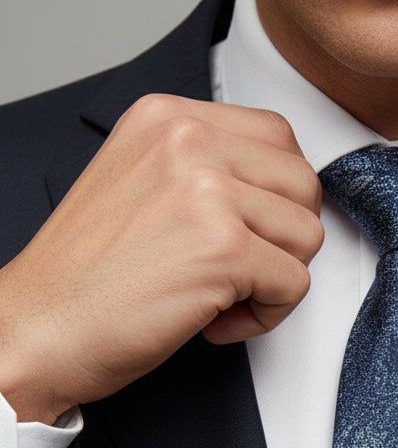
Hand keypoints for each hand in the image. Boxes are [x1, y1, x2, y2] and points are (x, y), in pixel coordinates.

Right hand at [0, 94, 323, 422]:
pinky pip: (295, 284)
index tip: (238, 234)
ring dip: (276, 280)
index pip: (278, 138)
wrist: (39, 329)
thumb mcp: (140, 184)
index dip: (274, 199)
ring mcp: (209, 191)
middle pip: (303, 183)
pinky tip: (214, 321)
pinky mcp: (225, 248)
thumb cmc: (86, 278)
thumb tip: (275, 193)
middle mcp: (189, 140)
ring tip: (221, 298)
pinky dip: (266, 316)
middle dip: (283, 239)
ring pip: (307, 234)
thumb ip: (203, 169)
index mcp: (168, 118)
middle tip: (235, 272)